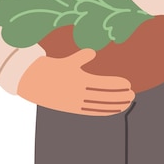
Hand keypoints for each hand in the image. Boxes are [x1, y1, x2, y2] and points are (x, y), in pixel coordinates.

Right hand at [17, 48, 134, 115]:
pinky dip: (104, 111)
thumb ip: (80, 57)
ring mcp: (74, 102)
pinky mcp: (71, 108)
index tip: (128, 83)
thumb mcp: (66, 61)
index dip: (116, 84)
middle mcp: (77, 93)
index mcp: (77, 79)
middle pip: (103, 96)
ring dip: (115, 105)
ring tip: (127, 102)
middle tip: (133, 94)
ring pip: (99, 106)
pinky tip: (113, 110)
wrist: (30, 82)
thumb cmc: (50, 68)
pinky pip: (91, 111)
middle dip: (119, 96)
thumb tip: (92, 52)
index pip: (102, 83)